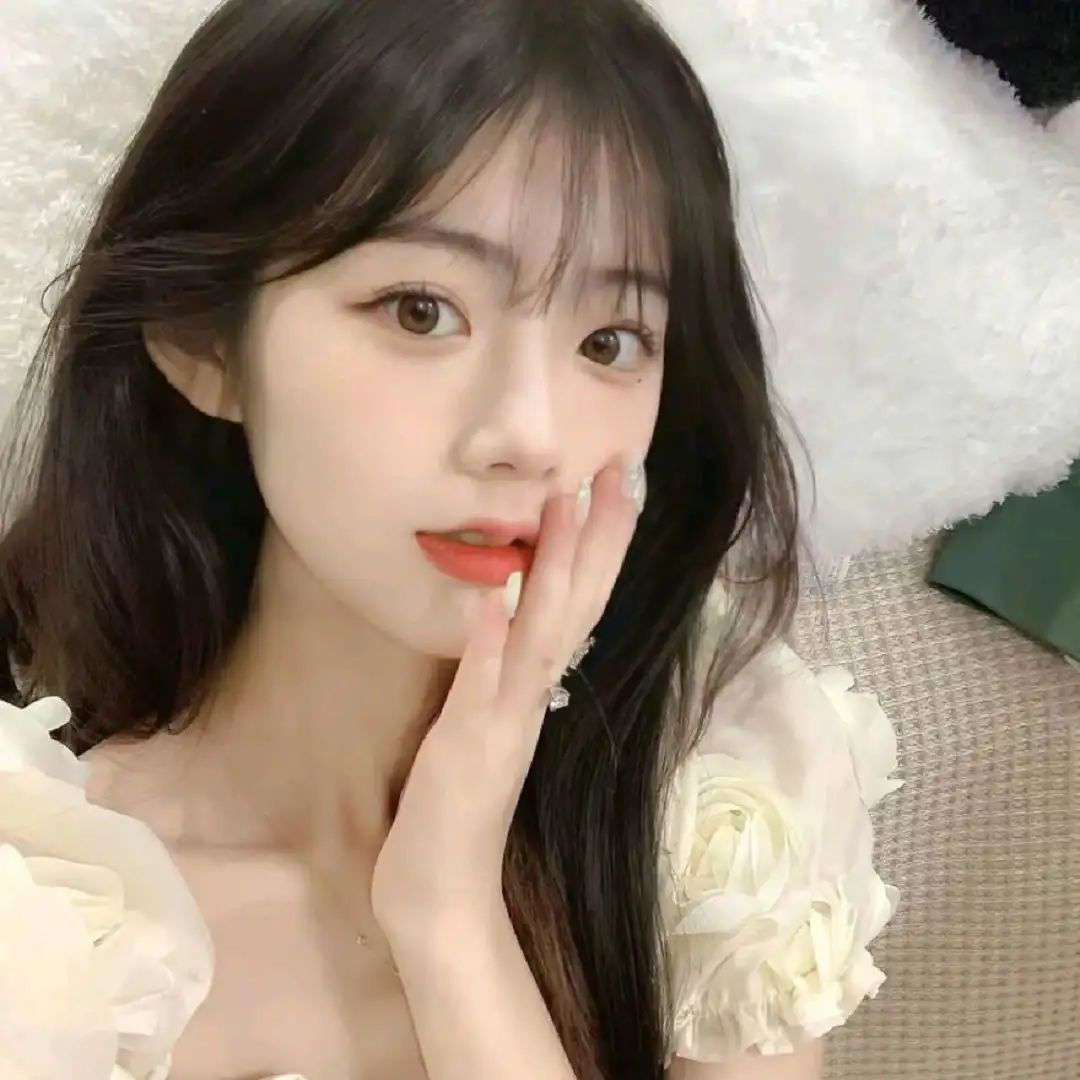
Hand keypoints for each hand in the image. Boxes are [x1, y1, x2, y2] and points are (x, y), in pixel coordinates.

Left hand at [370, 452, 643, 934]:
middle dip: (599, 536)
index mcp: (536, 687)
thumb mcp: (484, 721)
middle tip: (619, 467)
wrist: (442, 891)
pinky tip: (500, 589)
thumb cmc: (458, 804)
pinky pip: (485, 684)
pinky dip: (494, 637)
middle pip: (579, 605)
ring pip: (543, 633)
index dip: (602, 544)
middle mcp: (534, 696)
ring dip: (557, 569)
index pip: (581, 603)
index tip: (615, 481)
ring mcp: (506, 720)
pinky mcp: (470, 746)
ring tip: (565, 503)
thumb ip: (504, 669)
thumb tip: (514, 614)